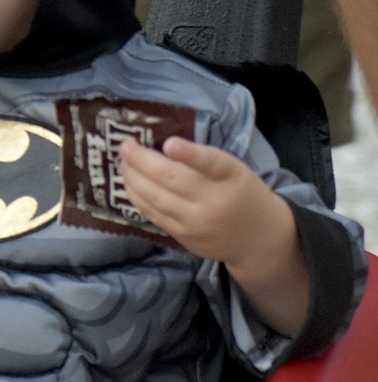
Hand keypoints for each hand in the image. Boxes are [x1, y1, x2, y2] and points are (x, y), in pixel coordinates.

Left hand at [118, 136, 306, 333]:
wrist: (258, 238)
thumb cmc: (241, 193)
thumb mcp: (234, 169)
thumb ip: (204, 159)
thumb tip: (161, 146)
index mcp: (230, 177)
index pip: (211, 163)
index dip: (189, 153)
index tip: (170, 143)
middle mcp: (214, 202)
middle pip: (171, 180)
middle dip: (141, 161)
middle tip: (125, 146)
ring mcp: (197, 223)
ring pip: (156, 199)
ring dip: (133, 179)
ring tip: (123, 162)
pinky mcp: (185, 238)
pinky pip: (155, 215)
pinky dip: (138, 198)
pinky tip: (130, 184)